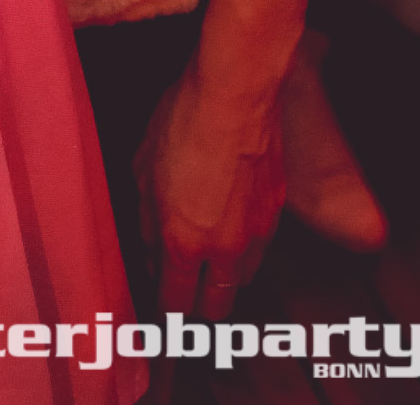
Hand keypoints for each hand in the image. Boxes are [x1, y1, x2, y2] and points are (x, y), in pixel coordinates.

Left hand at [136, 60, 284, 317]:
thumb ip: (145, 220)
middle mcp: (224, 248)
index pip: (175, 304)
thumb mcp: (142, 169)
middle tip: (184, 298)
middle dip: (197, 310)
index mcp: (183, 242)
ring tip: (207, 263)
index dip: (166, 320)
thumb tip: (151, 250)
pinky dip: (243, 250)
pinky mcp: (277, 212)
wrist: (236, 93)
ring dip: (222, 281)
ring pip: (240, 281)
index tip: (161, 326)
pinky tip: (231, 228)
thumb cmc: (183, 120)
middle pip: (216, 308)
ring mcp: (256, 232)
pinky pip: (259, 248)